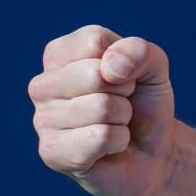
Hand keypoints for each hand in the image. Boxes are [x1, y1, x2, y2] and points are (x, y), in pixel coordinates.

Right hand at [29, 25, 175, 195]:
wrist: (153, 152)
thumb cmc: (143, 102)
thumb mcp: (152, 65)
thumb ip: (138, 51)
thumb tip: (110, 69)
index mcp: (59, 53)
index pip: (95, 42)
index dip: (124, 62)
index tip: (122, 78)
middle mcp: (42, 84)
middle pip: (96, 75)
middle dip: (123, 92)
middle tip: (121, 105)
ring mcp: (42, 120)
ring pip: (101, 107)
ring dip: (122, 118)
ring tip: (114, 125)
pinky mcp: (52, 153)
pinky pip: (100, 137)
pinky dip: (118, 141)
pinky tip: (108, 147)